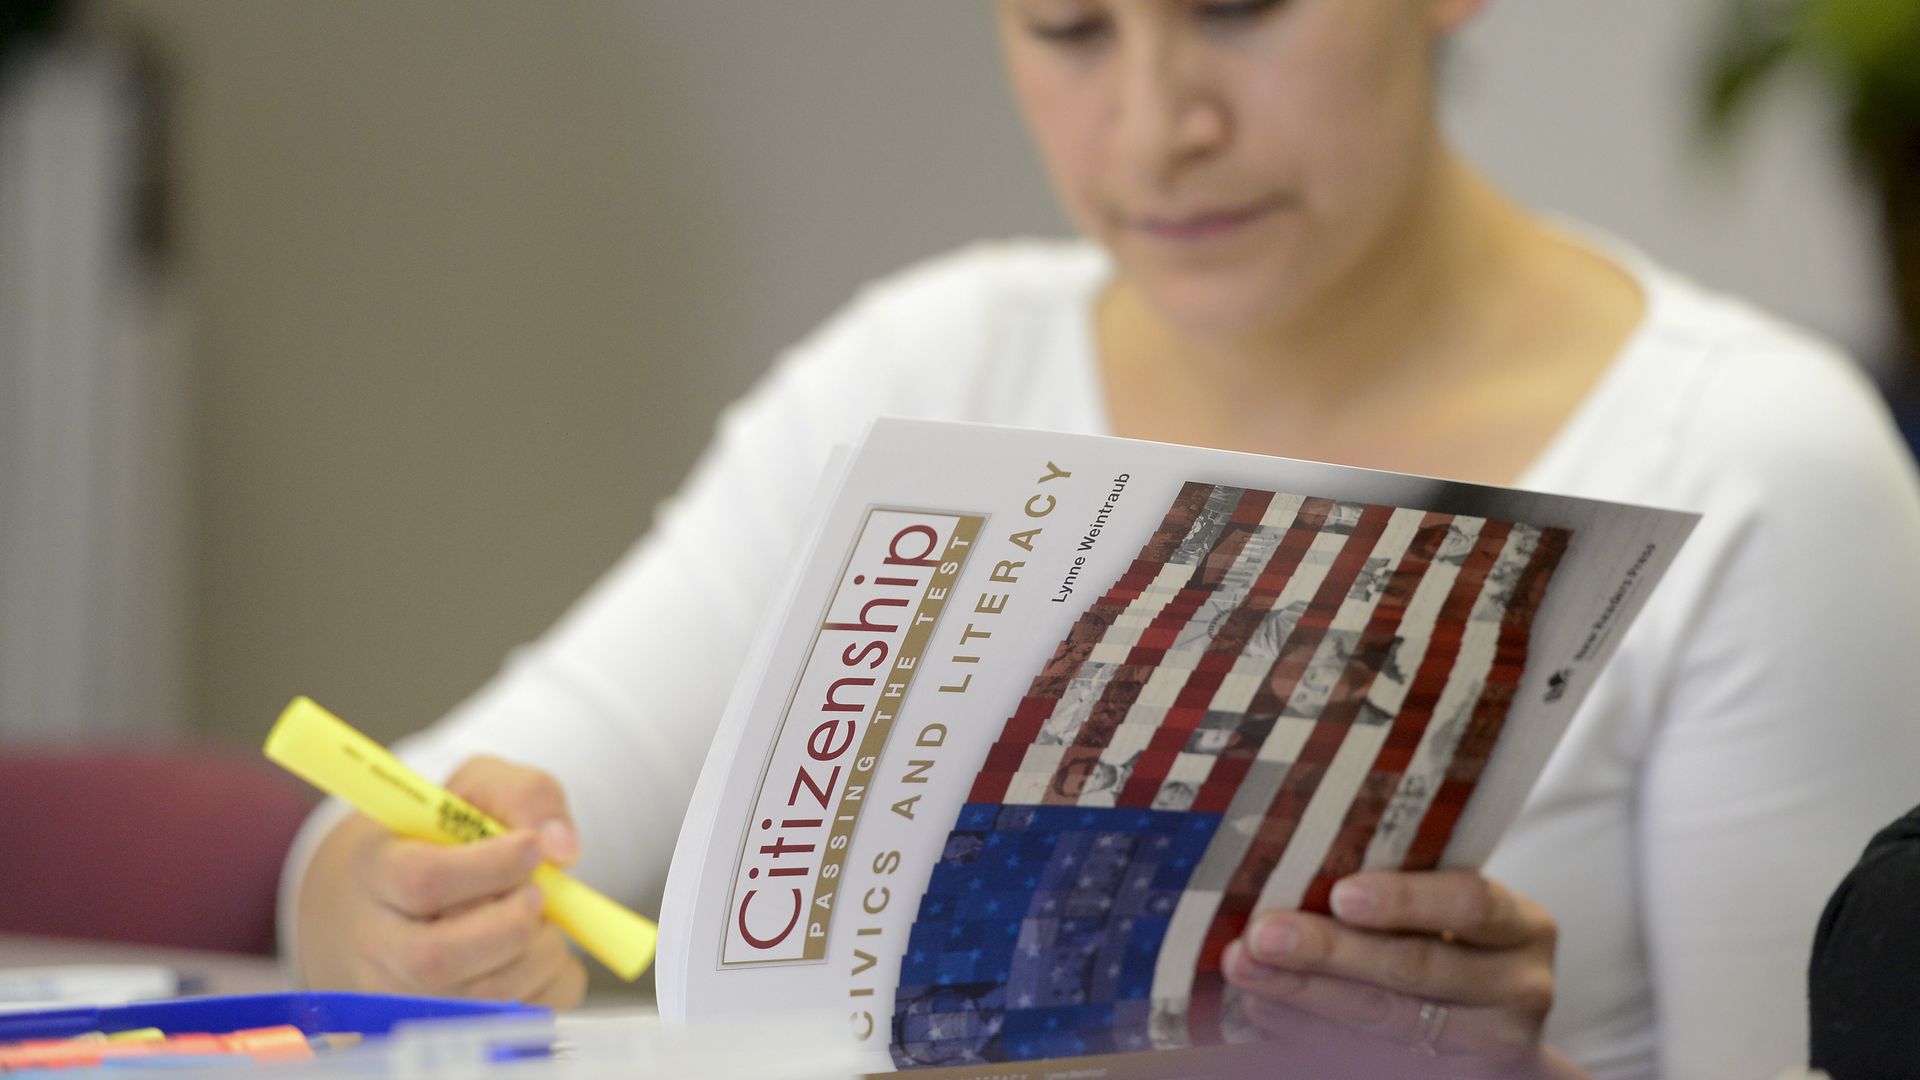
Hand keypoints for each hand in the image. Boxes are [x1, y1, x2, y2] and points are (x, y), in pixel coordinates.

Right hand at [294, 755, 588, 1007]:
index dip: (490, 866)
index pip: (423, 880)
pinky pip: (518, 1014)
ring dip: (539, 953)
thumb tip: (563, 848)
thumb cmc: (439, 836)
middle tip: (540, 894)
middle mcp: (377, 943)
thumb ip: (522, 794)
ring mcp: (404, 994)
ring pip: (480, 997)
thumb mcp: (473, 789)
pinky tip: (541, 947)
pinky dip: (553, 981)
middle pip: (440, 958)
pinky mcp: (444, 1020)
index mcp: (374, 870)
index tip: (532, 846)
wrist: (394, 895)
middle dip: (512, 924)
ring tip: (544, 916)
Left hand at [1223, 871, 1582, 1076]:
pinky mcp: (1458, 1077)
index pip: (1470, 903)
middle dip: (1330, 950)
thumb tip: (1295, 859)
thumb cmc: (1452, 938)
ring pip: (1389, 1020)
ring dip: (1305, 994)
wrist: (1493, 1027)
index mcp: (1524, 926)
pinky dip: (1309, 1032)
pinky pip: (1376, 1058)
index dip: (1406, 899)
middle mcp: (1520, 988)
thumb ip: (1401, 887)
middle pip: (1418, 968)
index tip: (1340, 893)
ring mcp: (1494, 1045)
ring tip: (1246, 969)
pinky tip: (1265, 1008)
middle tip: (1263, 934)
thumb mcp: (1449, 905)